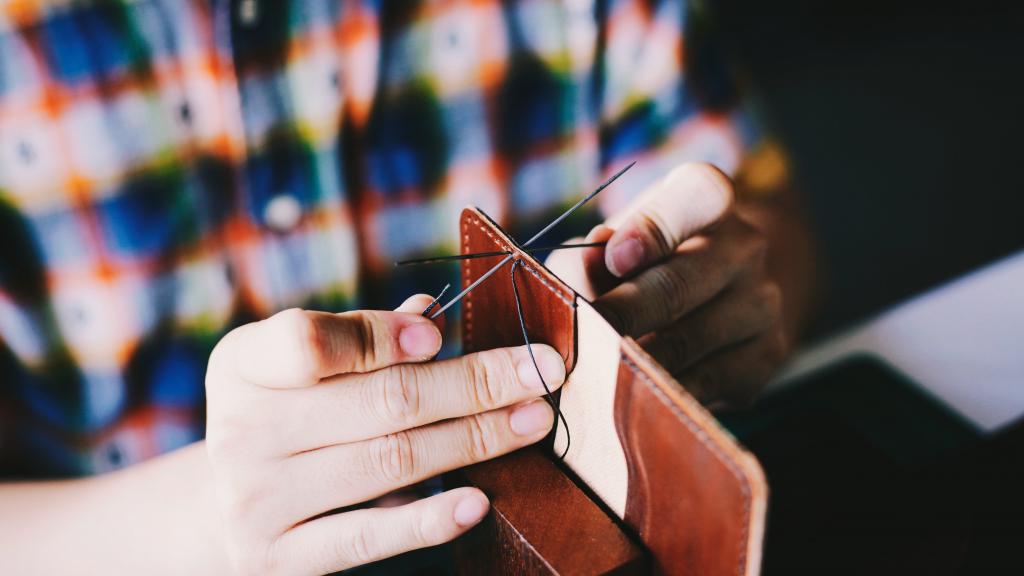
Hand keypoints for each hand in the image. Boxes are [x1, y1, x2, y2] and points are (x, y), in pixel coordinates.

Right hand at [204, 296, 564, 574]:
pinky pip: (367, 538)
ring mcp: (255, 500)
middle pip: (377, 401)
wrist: (227, 506)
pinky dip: (429, 519)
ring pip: (388, 461)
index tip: (442, 336)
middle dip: (472, 384)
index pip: (310, 342)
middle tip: (540, 372)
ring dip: (475, 439)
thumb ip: (365, 338)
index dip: (381, 337)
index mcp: (244, 366)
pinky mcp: (278, 558)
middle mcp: (240, 432)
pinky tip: (479, 500)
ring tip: (533, 421)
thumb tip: (433, 315)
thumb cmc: (287, 415)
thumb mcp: (305, 367)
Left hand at [547, 163, 787, 406]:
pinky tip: (632, 394)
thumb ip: (588, 257)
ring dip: (636, 361)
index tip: (614, 258)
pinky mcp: (766, 356)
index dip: (653, 228)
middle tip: (585, 338)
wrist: (710, 298)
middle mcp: (746, 245)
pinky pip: (705, 383)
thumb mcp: (610, 243)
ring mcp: (762, 302)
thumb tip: (581, 280)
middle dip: (624, 315)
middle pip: (679, 283)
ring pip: (689, 341)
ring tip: (596, 371)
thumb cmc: (640, 262)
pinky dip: (662, 394)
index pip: (697, 195)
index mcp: (708, 199)